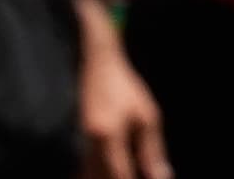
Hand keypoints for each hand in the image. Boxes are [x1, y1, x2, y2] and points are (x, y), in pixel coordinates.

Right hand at [75, 22, 169, 178]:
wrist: (96, 65)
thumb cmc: (125, 89)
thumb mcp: (147, 116)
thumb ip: (152, 151)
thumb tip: (161, 177)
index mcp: (108, 136)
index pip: (121, 176)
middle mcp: (87, 143)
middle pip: (101, 178)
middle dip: (118, 177)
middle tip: (134, 172)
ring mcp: (76, 142)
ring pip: (88, 174)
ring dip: (106, 175)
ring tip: (124, 168)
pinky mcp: (71, 141)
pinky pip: (81, 167)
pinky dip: (94, 172)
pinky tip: (107, 168)